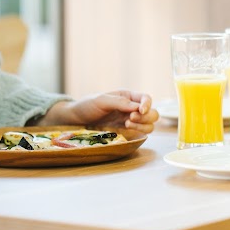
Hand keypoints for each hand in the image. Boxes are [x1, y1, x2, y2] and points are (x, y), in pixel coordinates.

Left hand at [40, 90, 158, 132]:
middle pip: (153, 113)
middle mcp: (132, 108)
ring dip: (142, 126)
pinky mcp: (126, 132)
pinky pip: (140, 133)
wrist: (76, 120)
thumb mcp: (102, 100)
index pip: (146, 98)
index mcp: (128, 96)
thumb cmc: (87, 105)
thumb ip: (120, 102)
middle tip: (130, 118)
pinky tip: (125, 130)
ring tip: (126, 125)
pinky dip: (138, 132)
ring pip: (149, 125)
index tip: (140, 110)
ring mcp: (130, 121)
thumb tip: (137, 107)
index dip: (147, 104)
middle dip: (145, 117)